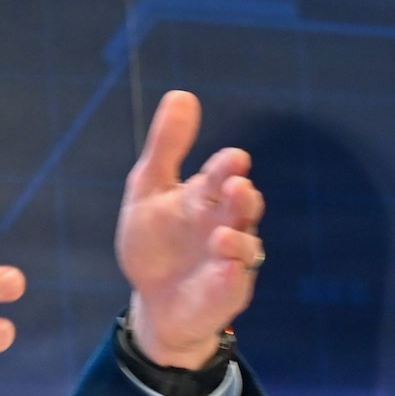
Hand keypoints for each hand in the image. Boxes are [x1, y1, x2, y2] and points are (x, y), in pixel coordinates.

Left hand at [115, 90, 264, 367]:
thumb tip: (181, 94)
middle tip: (236, 188)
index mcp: (207, 196)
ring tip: (222, 235)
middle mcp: (226, 225)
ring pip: (244, 248)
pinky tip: (225, 268)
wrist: (154, 301)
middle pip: (241, 208)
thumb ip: (166, 147)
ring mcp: (230, 261)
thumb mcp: (149, 190)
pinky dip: (231, 277)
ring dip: (236, 241)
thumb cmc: (156, 242)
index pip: (221, 175)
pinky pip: (234, 286)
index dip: (227, 167)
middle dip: (240, 199)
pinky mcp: (227, 294)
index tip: (233, 159)